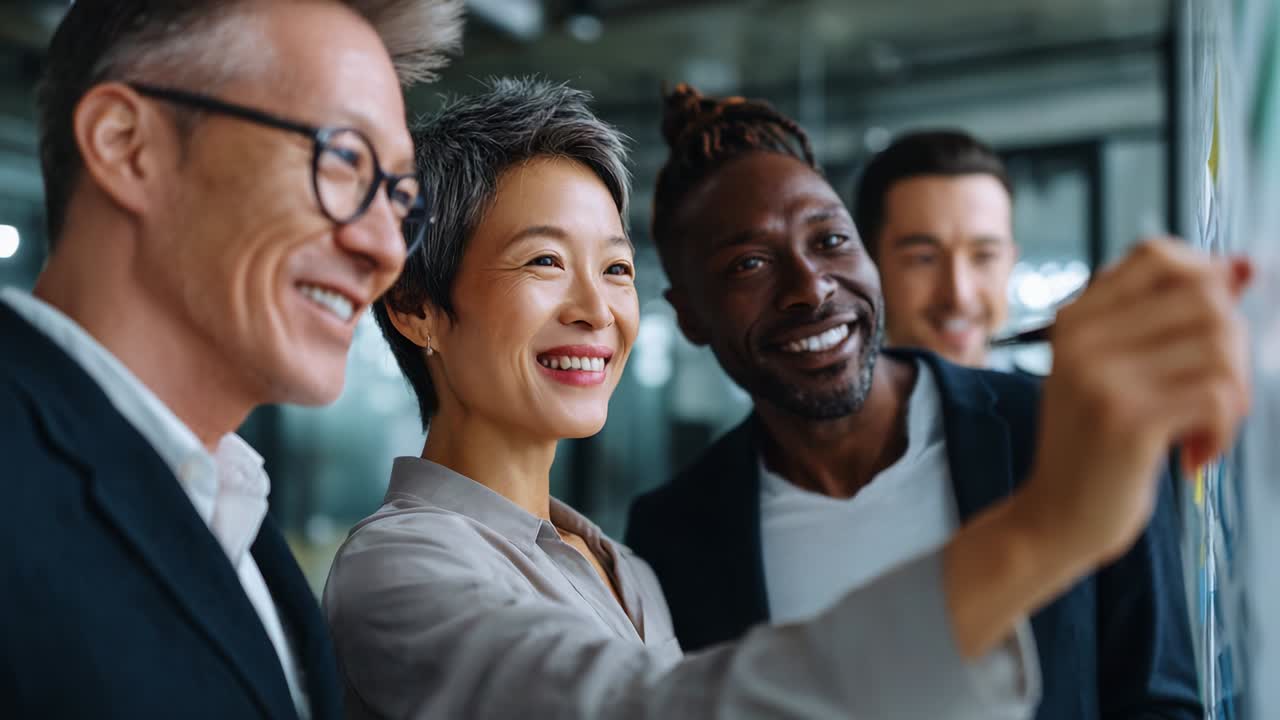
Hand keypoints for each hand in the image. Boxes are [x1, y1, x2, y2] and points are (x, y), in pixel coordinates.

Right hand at [1020, 237, 1251, 565]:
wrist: (1054, 519)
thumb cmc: (1095, 446)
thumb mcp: (1111, 370)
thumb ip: (1166, 319)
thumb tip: (1244, 266)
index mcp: (1075, 318)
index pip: (1158, 254)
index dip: (1205, 278)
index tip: (1211, 327)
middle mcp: (1082, 338)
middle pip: (1206, 298)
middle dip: (1233, 348)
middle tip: (1214, 395)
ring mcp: (1102, 377)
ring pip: (1220, 347)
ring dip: (1233, 396)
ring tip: (1206, 427)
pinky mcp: (1128, 421)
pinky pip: (1218, 397)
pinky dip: (1224, 430)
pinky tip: (1196, 452)